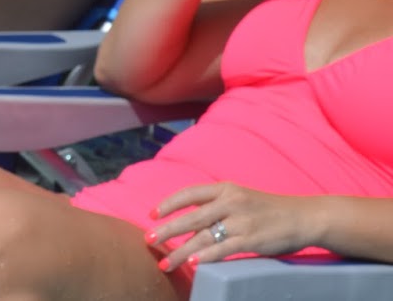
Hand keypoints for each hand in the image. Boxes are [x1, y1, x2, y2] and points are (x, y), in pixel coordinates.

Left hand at [147, 182, 318, 271]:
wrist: (305, 217)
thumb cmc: (269, 210)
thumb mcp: (241, 199)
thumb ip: (216, 208)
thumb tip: (189, 226)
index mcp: (225, 189)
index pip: (189, 194)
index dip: (168, 204)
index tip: (151, 215)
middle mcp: (231, 202)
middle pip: (191, 217)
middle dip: (167, 230)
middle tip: (148, 240)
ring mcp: (241, 221)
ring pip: (203, 237)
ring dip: (181, 251)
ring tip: (166, 263)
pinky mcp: (252, 239)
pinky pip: (223, 249)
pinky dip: (206, 257)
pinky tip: (193, 264)